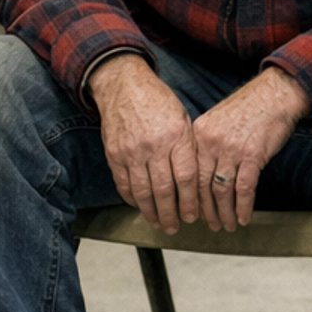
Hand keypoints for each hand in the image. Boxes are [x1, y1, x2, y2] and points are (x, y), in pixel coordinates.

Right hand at [88, 55, 199, 234]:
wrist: (123, 85)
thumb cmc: (158, 101)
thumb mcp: (183, 119)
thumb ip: (188, 149)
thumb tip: (196, 182)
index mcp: (176, 136)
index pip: (187, 178)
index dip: (191, 202)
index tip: (193, 215)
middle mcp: (154, 145)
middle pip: (165, 190)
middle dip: (171, 214)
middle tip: (175, 227)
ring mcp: (131, 151)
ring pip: (143, 192)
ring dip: (152, 213)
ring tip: (159, 223)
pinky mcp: (114, 153)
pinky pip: (123, 183)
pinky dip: (132, 199)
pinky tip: (140, 206)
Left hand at [192, 67, 310, 232]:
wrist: (276, 94)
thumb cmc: (250, 108)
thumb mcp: (218, 120)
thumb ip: (207, 144)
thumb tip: (203, 174)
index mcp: (199, 133)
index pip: (189, 172)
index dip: (191, 197)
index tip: (194, 212)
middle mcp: (211, 141)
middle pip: (202, 185)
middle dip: (206, 210)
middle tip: (209, 225)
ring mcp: (231, 149)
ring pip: (222, 190)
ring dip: (224, 213)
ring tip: (226, 226)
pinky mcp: (252, 155)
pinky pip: (244, 189)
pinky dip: (242, 207)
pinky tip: (243, 218)